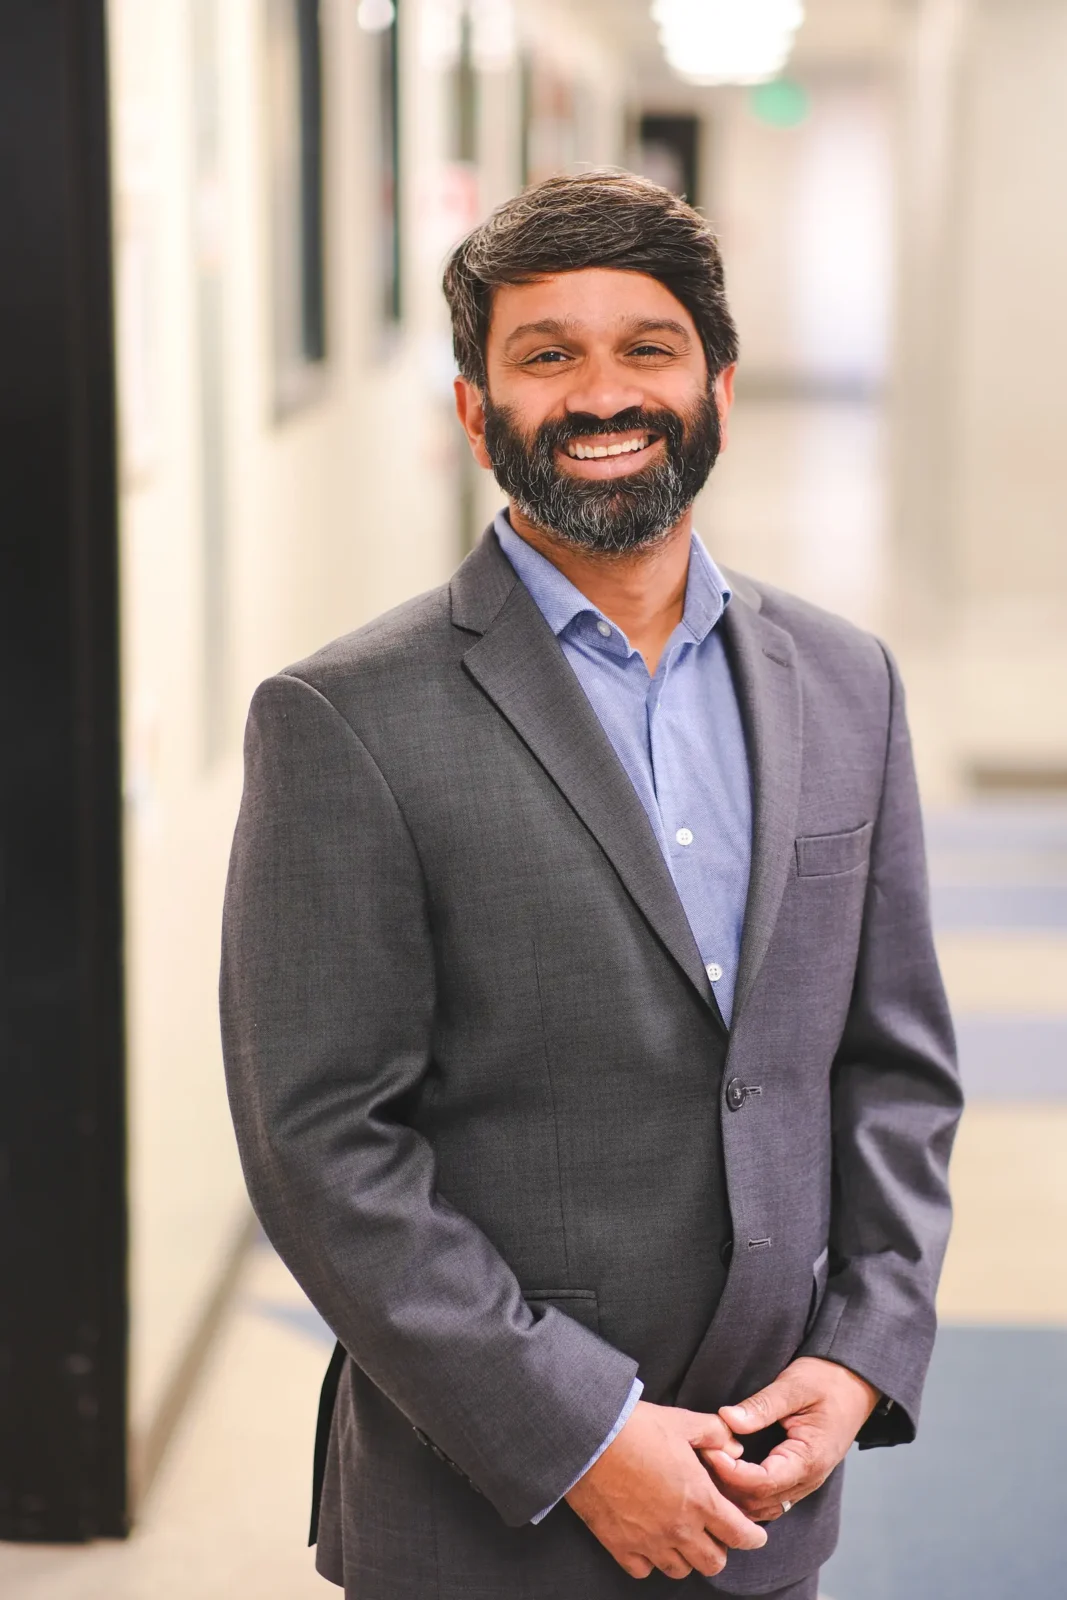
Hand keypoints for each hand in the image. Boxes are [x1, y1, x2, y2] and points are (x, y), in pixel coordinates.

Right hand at [564, 1400, 767, 1579]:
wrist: (587, 1437)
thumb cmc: (636, 1427)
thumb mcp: (682, 1421)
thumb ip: (715, 1434)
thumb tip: (735, 1448)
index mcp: (700, 1498)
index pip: (740, 1534)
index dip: (754, 1537)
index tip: (756, 1535)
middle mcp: (678, 1528)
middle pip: (714, 1563)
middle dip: (720, 1549)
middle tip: (714, 1532)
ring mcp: (649, 1541)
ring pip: (681, 1571)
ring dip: (686, 1557)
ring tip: (681, 1537)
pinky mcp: (620, 1546)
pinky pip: (644, 1570)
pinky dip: (650, 1561)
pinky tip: (649, 1542)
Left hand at [703, 1357, 878, 1522]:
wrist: (856, 1384)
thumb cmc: (828, 1380)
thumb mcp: (794, 1385)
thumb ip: (761, 1405)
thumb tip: (726, 1419)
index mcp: (809, 1459)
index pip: (762, 1482)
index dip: (731, 1472)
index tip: (709, 1449)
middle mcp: (807, 1479)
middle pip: (758, 1502)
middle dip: (726, 1485)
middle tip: (701, 1455)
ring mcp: (803, 1482)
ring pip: (762, 1507)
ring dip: (734, 1493)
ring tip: (709, 1464)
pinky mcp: (797, 1477)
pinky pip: (768, 1499)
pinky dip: (745, 1492)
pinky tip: (726, 1471)